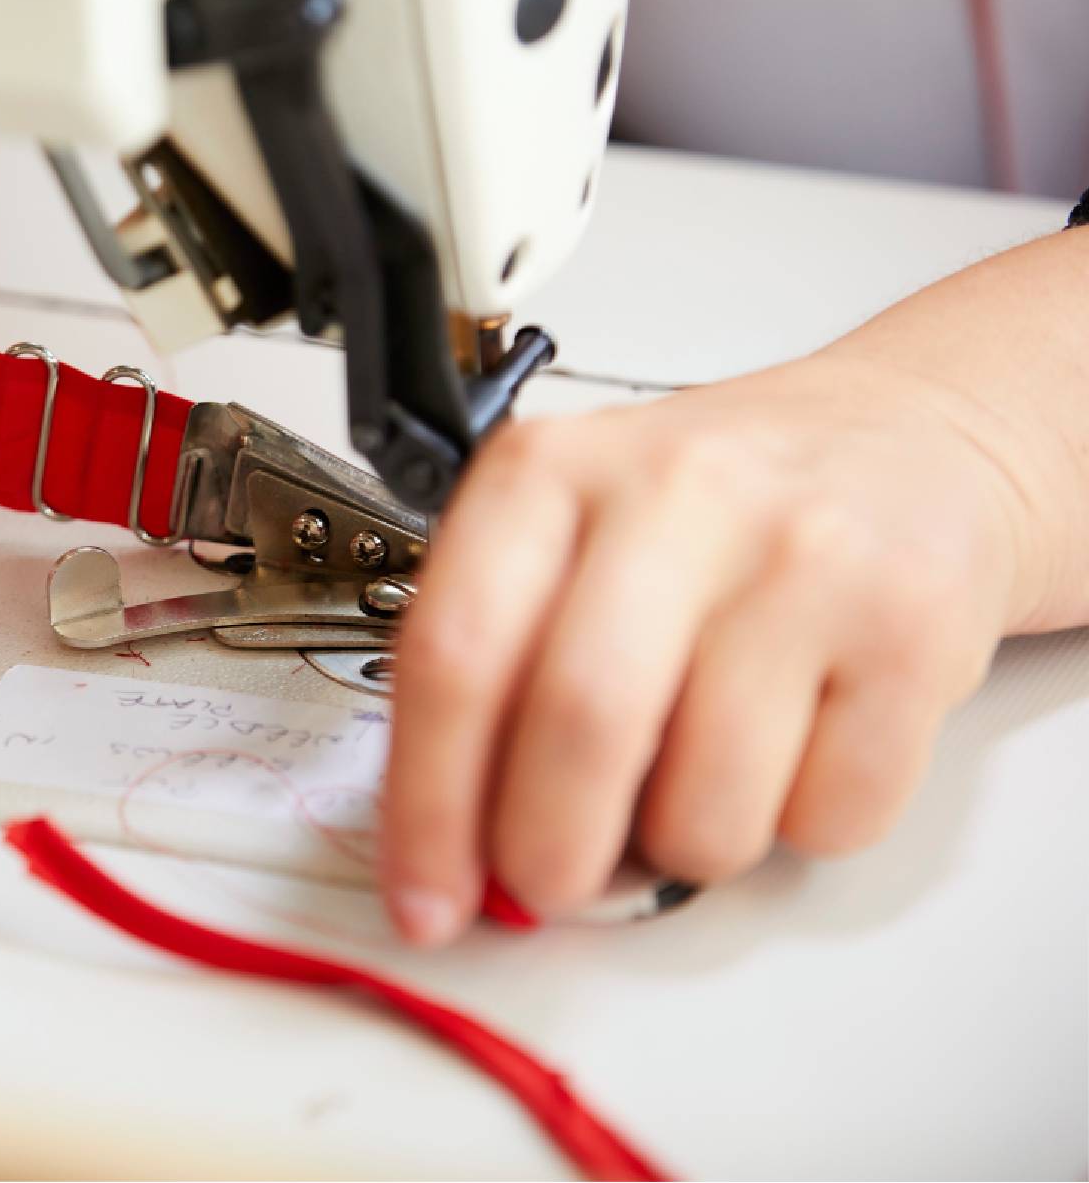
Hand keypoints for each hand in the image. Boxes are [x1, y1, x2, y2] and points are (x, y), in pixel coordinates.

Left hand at [379, 344, 1037, 945]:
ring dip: (681, 847)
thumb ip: (491, 675)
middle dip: (546, 854)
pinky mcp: (912, 625)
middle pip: (577, 728)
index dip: (427, 807)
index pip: (452, 656)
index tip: (423, 898)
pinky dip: (794, 828)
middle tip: (546, 883)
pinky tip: (794, 746)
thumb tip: (451, 853)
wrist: (906, 437)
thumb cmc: (711, 510)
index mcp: (548, 470)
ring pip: (705, 804)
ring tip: (692, 780)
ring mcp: (801, 555)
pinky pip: (826, 816)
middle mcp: (672, 493)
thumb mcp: (566, 539)